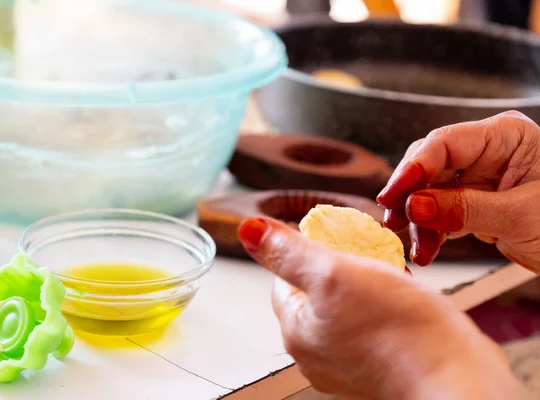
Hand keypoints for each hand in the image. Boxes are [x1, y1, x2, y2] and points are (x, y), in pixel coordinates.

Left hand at [237, 218, 524, 399]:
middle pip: (314, 295)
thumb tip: (249, 230)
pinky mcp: (379, 365)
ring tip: (385, 275)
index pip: (283, 282)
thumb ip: (288, 252)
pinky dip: (382, 306)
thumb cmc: (398, 331)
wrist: (456, 376)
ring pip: (345, 308)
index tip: (329, 240)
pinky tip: (402, 298)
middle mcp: (318, 353)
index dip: (304, 253)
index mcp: (298, 333)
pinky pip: (371, 325)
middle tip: (362, 256)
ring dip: (362, 285)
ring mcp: (349, 363)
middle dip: (336, 269)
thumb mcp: (332, 273)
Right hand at [377, 111, 539, 270]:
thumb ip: (464, 209)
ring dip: (418, 220)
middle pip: (430, 165)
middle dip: (411, 196)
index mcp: (505, 137)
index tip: (394, 194)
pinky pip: (440, 212)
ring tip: (417, 248)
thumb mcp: (519, 216)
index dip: (414, 167)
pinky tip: (427, 251)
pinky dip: (431, 232)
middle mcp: (487, 152)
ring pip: (429, 192)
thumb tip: (416, 206)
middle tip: (394, 220)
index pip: (445, 143)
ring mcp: (478, 177)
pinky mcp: (474, 202)